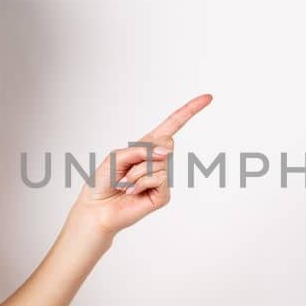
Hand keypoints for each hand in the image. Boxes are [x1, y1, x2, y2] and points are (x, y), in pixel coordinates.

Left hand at [70, 93, 211, 238]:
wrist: (97, 208)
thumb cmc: (103, 181)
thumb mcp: (118, 155)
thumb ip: (142, 149)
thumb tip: (168, 152)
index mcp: (148, 146)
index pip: (172, 125)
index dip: (189, 111)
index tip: (208, 97)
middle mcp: (158, 161)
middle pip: (167, 143)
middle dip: (145, 153)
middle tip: (127, 169)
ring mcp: (163, 178)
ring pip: (159, 163)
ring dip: (137, 173)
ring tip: (127, 184)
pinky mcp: (163, 195)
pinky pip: (158, 178)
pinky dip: (140, 183)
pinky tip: (132, 192)